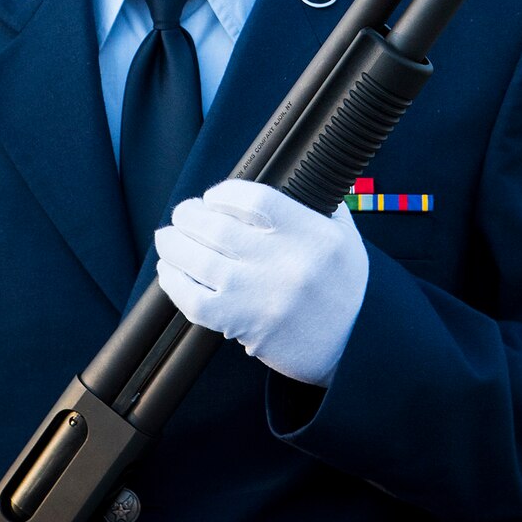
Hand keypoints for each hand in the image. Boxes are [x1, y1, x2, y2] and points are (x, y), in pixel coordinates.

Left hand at [155, 179, 368, 387]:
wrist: (353, 344)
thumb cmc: (343, 286)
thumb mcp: (345, 238)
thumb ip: (321, 205)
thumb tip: (291, 177)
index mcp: (313, 234)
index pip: (256, 200)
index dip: (225, 193)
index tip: (214, 196)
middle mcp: (286, 262)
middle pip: (218, 229)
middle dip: (189, 216)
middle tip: (182, 213)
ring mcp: (262, 295)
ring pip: (199, 261)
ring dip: (174, 245)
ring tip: (168, 238)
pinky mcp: (245, 325)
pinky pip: (195, 301)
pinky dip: (175, 283)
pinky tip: (171, 271)